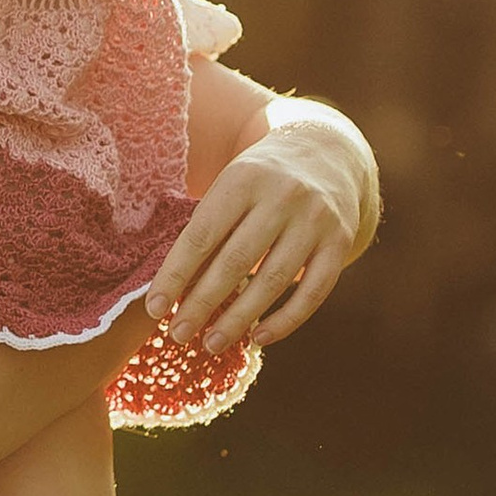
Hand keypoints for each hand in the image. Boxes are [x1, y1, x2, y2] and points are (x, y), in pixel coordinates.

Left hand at [145, 117, 365, 351]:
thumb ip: (208, 228)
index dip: (175, 275)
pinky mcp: (340, 240)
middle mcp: (283, 196)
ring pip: (273, 281)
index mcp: (243, 178)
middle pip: (236, 261)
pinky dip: (285, 320)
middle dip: (202, 303)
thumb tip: (173, 290)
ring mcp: (316, 219)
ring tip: (211, 343)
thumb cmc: (261, 179)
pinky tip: (258, 338)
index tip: (154, 308)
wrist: (327, 152)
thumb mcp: (232, 185)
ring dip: (239, 319)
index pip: (202, 235)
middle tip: (179, 334)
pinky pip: (313, 291)